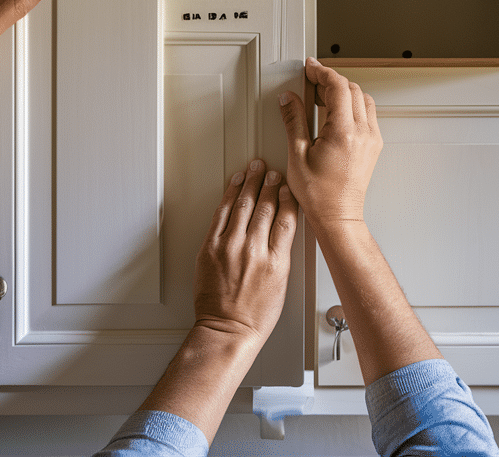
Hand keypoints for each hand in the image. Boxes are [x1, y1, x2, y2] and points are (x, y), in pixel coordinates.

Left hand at [193, 159, 297, 342]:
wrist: (227, 330)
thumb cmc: (256, 314)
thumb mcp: (281, 282)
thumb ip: (281, 252)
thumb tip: (281, 229)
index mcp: (276, 260)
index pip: (286, 218)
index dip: (287, 197)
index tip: (288, 187)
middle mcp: (254, 250)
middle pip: (264, 207)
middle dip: (269, 185)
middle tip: (272, 172)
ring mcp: (230, 247)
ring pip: (242, 205)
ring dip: (249, 183)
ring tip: (254, 170)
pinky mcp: (210, 248)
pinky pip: (221, 214)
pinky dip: (228, 196)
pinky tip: (234, 185)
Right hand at [279, 57, 382, 226]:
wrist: (338, 216)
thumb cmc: (319, 194)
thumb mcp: (297, 154)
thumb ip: (293, 120)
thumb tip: (288, 99)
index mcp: (344, 132)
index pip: (338, 87)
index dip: (322, 72)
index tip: (310, 68)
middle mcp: (364, 133)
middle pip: (352, 89)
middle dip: (331, 81)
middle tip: (311, 84)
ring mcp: (372, 139)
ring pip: (363, 100)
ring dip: (344, 92)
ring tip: (322, 98)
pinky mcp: (374, 146)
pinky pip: (368, 114)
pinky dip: (353, 106)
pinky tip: (335, 114)